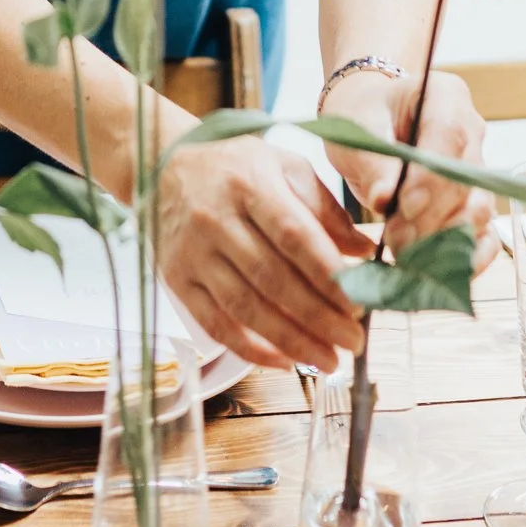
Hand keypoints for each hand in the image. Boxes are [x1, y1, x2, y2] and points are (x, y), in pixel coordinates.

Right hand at [157, 135, 371, 372]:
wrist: (161, 166)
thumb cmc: (233, 167)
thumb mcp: (281, 165)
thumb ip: (324, 206)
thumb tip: (365, 249)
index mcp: (249, 183)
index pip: (294, 234)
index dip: (327, 274)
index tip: (357, 303)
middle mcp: (216, 217)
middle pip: (272, 277)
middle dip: (318, 316)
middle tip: (353, 341)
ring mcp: (193, 252)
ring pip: (246, 306)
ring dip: (291, 340)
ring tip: (329, 360)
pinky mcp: (177, 279)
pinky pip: (215, 323)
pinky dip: (250, 349)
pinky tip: (284, 362)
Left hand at [322, 68, 495, 271]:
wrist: (370, 122)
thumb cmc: (363, 117)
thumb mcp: (356, 129)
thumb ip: (373, 160)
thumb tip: (386, 199)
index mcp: (445, 96)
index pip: (449, 134)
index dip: (431, 175)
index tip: (404, 206)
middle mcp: (472, 130)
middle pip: (466, 179)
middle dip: (430, 216)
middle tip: (394, 240)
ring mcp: (478, 169)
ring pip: (477, 210)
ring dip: (442, 239)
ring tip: (403, 254)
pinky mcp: (475, 203)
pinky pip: (485, 234)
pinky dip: (468, 258)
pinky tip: (445, 275)